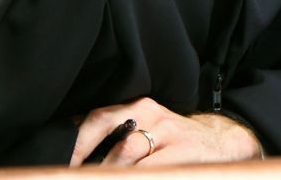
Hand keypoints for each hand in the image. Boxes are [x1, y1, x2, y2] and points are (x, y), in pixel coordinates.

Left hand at [70, 97, 261, 166]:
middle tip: (72, 173)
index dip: (76, 142)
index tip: (61, 164)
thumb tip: (73, 149)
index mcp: (135, 107)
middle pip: (108, 130)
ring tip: (94, 178)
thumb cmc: (171, 140)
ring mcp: (167, 134)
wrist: (220, 140)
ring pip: (126, 153)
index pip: (97, 118)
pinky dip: (134, 176)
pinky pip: (150, 170)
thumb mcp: (145, 127)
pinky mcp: (183, 153)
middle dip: (85, 156)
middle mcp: (150, 114)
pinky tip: (127, 179)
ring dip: (107, 170)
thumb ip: (114, 134)